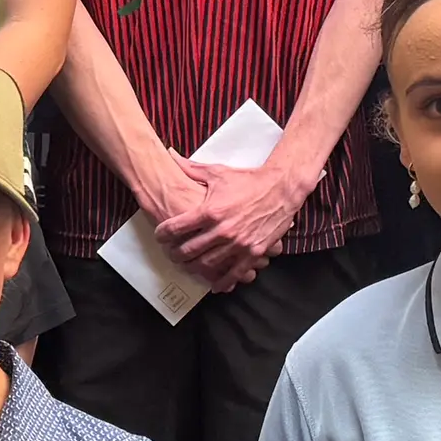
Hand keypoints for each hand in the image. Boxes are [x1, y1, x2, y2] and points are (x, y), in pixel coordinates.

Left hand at [157, 157, 319, 291]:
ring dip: (194, 268)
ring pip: (208, 264)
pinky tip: (215, 285)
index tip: (159, 236)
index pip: (177, 228)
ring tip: (188, 266)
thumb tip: (171, 155)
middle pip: (188, 250)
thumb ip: (191, 169)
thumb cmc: (249, 180)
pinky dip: (223, 281)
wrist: (281, 187)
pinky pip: (234, 273)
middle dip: (175, 254)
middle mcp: (222, 230)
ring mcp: (238, 244)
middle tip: (170, 253)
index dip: (163, 234)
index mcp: (210, 211)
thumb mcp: (218, 173)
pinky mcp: (253, 252)